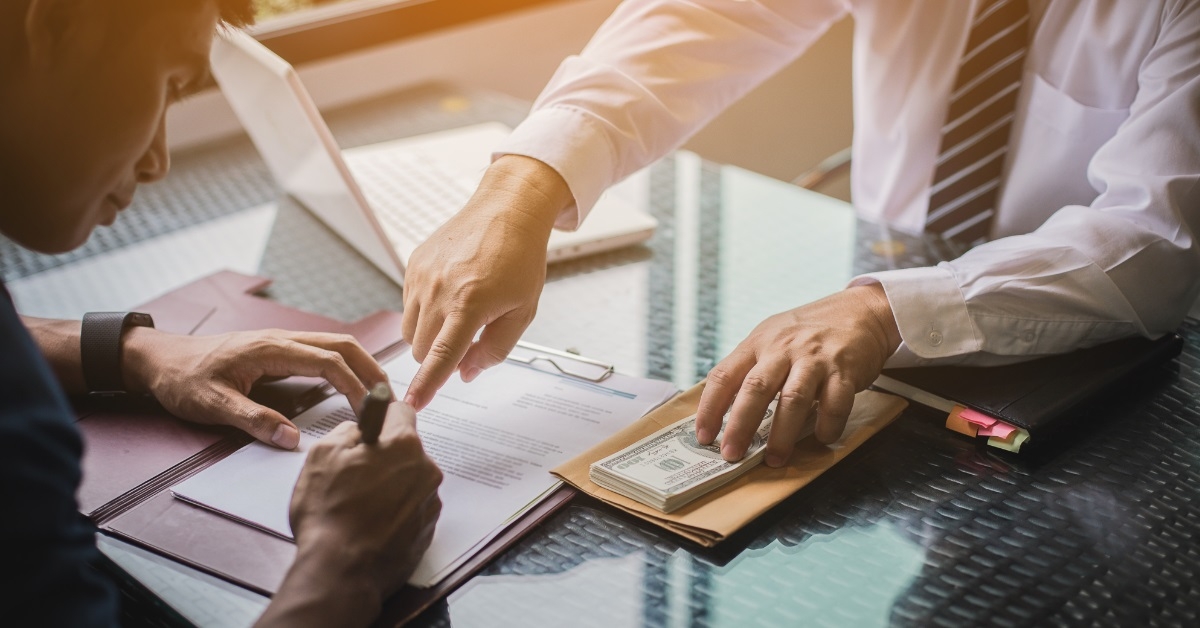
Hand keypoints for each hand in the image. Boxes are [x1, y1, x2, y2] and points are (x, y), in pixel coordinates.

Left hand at [123, 329, 387, 448]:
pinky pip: (323, 351)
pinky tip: (351, 385)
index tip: (370, 411)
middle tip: (390, 400)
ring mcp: (283, 341)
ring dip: (362, 365)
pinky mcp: (280, 349)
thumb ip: (254, 421)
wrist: (160, 360)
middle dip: (371, 370)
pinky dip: (346, 365)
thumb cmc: (183, 380)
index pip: (329, 362)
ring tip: (379, 393)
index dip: (355, 386)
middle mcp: (283, 339)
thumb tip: (292, 440)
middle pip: (343, 345)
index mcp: (271, 348)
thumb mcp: (212, 405)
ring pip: (336, 345)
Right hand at [257, 403, 442, 626]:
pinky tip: (371, 525)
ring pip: (410, 480)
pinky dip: (395, 512)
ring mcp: (430, 502)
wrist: (340, 572)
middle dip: (384, 457)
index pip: (401, 411)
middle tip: (354, 476)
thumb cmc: (329, 513)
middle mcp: (426, 470)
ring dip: (391, 486)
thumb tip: (359, 430)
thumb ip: (346, 431)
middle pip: (407, 450)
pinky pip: (412, 509)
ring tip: (360, 507)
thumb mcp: (322, 456)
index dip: (380, 418)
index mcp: (403, 445)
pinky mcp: (427, 530)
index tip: (368, 430)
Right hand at [401, 155, 572, 409]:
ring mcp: (422, 276)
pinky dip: (425, 311)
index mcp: (469, 304)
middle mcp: (439, 289)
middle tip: (467, 340)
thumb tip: (466, 373)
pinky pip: (408, 304)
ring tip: (460, 314)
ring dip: (428, 335)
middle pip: (420, 349)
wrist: (507, 211)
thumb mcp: (521, 311)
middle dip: (438, 356)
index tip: (414, 403)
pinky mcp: (413, 264)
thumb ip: (494, 348)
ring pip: (409, 330)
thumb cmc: (520, 259)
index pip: (441, 356)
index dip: (427, 384)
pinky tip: (451, 293)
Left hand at [695, 284, 901, 466]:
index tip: (704, 436)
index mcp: (758, 342)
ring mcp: (815, 359)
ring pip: (793, 399)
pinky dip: (828, 425)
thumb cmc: (808, 332)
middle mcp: (784, 348)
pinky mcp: (845, 370)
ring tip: (774, 459)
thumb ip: (750, 366)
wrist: (858, 311)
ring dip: (782, 435)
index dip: (710, 408)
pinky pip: (835, 403)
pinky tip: (822, 437)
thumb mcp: (771, 338)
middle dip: (740, 425)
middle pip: (755, 388)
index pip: (724, 375)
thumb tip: (723, 408)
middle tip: (732, 454)